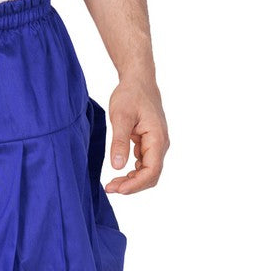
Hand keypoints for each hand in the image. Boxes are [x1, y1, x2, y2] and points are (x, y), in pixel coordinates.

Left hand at [105, 73, 169, 194]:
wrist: (138, 81)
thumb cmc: (130, 95)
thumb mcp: (121, 117)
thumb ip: (119, 142)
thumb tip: (117, 167)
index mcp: (157, 138)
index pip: (152, 171)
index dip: (135, 184)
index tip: (118, 189)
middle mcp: (160, 144)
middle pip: (151, 176)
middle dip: (132, 186)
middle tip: (109, 188)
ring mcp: (156, 145)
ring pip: (148, 172)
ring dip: (131, 181)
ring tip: (111, 184)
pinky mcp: (149, 145)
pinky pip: (144, 165)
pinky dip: (132, 174)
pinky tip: (118, 175)